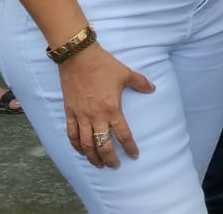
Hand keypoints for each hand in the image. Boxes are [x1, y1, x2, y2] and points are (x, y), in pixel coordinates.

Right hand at [60, 44, 154, 168]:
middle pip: (103, 145)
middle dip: (109, 159)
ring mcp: (81, 116)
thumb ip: (140, 83)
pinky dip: (75, 146)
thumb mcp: (125, 73)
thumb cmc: (102, 65)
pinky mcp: (69, 112)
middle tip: (114, 166)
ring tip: (98, 164)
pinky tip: (80, 151)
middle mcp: (96, 117)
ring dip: (92, 157)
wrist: (77, 56)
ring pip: (86, 144)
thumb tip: (152, 88)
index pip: (123, 135)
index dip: (129, 148)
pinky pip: (71, 134)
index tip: (133, 155)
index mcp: (112, 109)